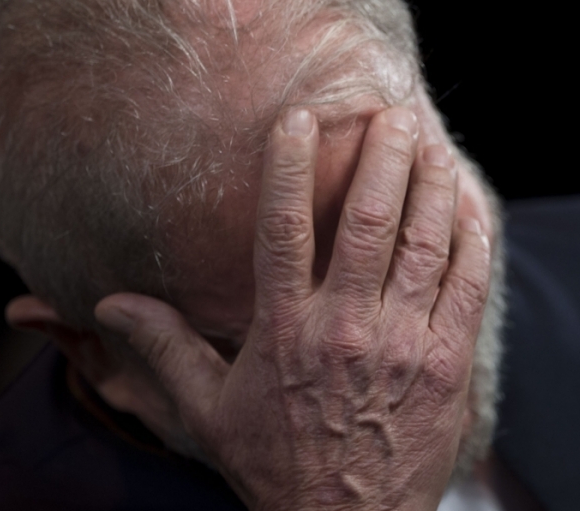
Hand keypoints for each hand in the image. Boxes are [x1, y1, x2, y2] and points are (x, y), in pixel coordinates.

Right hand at [94, 107, 491, 509]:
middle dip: (382, 159)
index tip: (300, 118)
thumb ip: (163, 349)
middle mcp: (346, 329)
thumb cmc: (276, 464)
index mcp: (285, 332)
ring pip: (424, 245)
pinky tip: (467, 206)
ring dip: (431, 186)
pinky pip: (468, 287)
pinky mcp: (448, 364)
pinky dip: (471, 241)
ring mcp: (404, 345)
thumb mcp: (207, 412)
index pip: (282, 231)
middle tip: (392, 114)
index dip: (289, 167)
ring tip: (431, 145)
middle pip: (368, 223)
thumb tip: (108, 302)